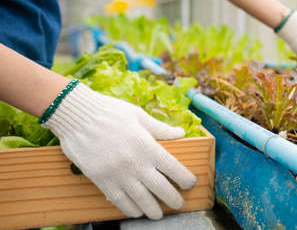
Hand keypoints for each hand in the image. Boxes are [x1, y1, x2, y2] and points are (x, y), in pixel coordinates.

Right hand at [42, 83, 195, 218]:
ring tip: (159, 214)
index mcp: (148, 146)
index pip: (174, 169)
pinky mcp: (101, 180)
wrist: (76, 115)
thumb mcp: (139, 115)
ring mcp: (118, 174)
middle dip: (174, 199)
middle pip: (161, 189)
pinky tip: (137, 211)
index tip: (190, 184)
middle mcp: (136, 163)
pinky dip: (130, 209)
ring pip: (142, 200)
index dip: (186, 179)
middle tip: (178, 203)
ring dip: (153, 210)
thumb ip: (161, 129)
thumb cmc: (109, 111)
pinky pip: (119, 201)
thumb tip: (181, 133)